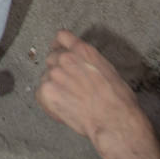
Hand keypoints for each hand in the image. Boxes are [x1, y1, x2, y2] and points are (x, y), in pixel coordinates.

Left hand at [36, 30, 145, 150]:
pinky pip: (41, 93)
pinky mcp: (47, 91)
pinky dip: (48, 102)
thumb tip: (82, 65)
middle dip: (59, 70)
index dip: (60, 46)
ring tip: (69, 101)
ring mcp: (55, 74)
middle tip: (69, 86)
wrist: (114, 121)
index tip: (59, 52)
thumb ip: (89, 61)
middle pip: (52, 58)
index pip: (62, 37)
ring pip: (46, 76)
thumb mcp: (108, 70)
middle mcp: (66, 58)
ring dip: (54, 86)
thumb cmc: (118, 101)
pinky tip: (62, 109)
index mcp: (83, 50)